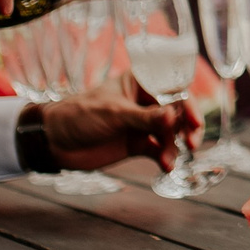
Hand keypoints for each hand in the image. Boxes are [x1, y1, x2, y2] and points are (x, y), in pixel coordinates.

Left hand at [31, 88, 183, 170]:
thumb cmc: (79, 115)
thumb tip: (175, 116)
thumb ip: (145, 117)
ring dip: (174, 146)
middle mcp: (144, 102)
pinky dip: (164, 158)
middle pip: (176, 112)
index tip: (195, 121)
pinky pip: (158, 150)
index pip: (172, 89)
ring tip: (170, 160)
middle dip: (186, 128)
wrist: (54, 142)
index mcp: (139, 83)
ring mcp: (141, 124)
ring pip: (169, 134)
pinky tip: (165, 166)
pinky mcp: (137, 144)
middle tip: (192, 142)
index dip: (187, 103)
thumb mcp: (114, 114)